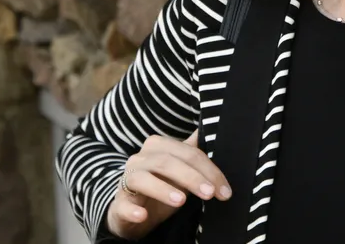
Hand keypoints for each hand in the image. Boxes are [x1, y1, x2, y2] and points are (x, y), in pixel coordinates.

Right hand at [105, 130, 231, 239]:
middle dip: (192, 178)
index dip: (209, 170)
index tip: (225, 189)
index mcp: (159, 146)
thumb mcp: (182, 169)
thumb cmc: (163, 186)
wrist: (134, 211)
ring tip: (181, 201)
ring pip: (143, 178)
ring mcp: (127, 179)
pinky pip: (123, 204)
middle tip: (210, 193)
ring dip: (163, 189)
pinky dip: (132, 210)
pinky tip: (143, 215)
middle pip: (168, 162)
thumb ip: (195, 153)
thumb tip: (215, 130)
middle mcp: (141, 158)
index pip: (188, 153)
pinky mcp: (119, 203)